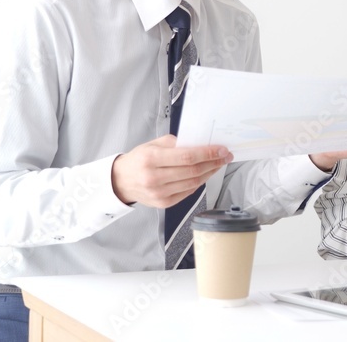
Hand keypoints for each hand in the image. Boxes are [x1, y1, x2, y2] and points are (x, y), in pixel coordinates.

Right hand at [111, 135, 232, 206]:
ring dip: (210, 173)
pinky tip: (206, 174)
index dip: (208, 153)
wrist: (121, 181)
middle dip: (214, 162)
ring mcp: (159, 193)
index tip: (222, 149)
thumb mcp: (153, 144)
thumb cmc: (139, 159)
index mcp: (151, 159)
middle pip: (193, 171)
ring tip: (219, 164)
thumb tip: (200, 144)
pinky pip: (188, 192)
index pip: (187, 157)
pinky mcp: (163, 203)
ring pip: (193, 183)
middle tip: (226, 156)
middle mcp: (154, 178)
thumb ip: (175, 143)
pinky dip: (199, 182)